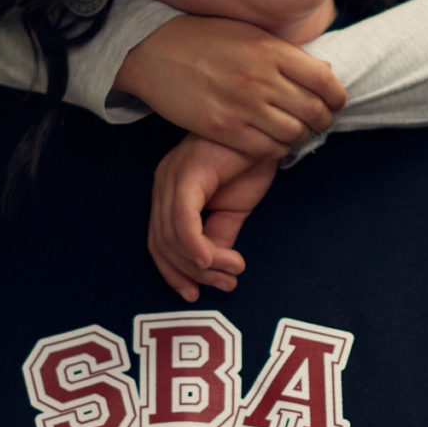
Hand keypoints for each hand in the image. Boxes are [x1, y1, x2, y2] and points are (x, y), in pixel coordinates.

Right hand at [113, 16, 346, 155]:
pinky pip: (266, 149)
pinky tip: (272, 141)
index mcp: (272, 50)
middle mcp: (262, 79)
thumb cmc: (205, 38)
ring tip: (294, 131)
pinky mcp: (224, 129)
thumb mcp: (250, 33)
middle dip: (323, 120)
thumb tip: (325, 72)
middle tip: (319, 122)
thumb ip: (286, 54)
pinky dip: (276, 149)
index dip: (337, 97)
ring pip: (293, 134)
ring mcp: (243, 106)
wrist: (155, 51)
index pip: (325, 81)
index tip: (335, 102)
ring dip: (300, 136)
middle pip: (313, 111)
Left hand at [149, 135, 278, 301]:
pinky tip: (215, 260)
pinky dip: (197, 247)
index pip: (158, 243)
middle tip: (225, 285)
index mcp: (169, 192)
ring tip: (233, 271)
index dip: (173, 274)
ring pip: (172, 238)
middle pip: (162, 245)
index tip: (194, 295)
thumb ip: (219, 237)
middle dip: (193, 274)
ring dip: (204, 265)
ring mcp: (172, 178)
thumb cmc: (250, 163)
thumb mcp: (233, 209)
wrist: (269, 130)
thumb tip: (213, 268)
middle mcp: (163, 185)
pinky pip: (183, 221)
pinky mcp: (187, 174)